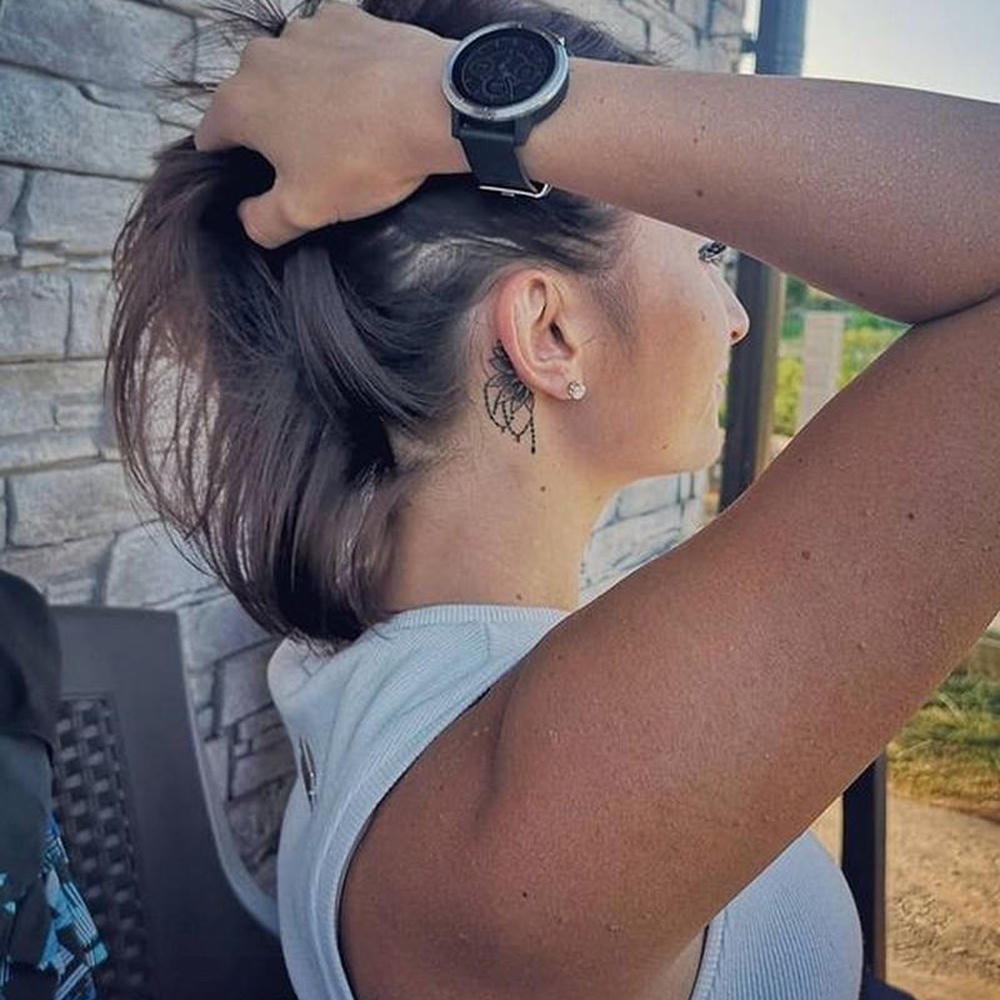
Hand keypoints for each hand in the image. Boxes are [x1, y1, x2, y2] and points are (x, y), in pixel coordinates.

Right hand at [193, 3, 457, 248]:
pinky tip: (366, 92)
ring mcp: (303, 30)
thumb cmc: (362, 159)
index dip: (230, 165)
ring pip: (290, 72)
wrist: (433, 105)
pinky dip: (340, 68)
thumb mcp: (305, 210)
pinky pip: (330, 48)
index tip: (259, 182)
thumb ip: (261, 222)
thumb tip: (246, 218)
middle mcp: (259, 56)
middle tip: (311, 162)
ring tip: (345, 127)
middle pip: (252, 101)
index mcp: (238, 103)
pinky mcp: (345, 17)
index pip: (211, 138)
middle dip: (272, 131)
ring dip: (306, 96)